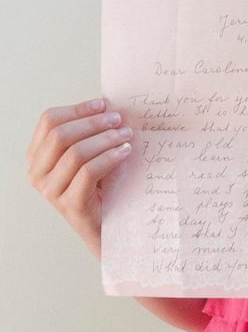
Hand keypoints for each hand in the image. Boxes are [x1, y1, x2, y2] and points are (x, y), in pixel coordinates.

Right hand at [27, 99, 132, 256]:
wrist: (111, 226)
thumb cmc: (103, 186)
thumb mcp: (91, 153)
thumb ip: (91, 131)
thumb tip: (108, 104)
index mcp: (37, 156)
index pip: (48, 120)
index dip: (78, 109)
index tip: (104, 104)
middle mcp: (37, 173)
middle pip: (60, 134)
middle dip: (93, 122)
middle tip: (119, 120)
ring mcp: (51, 191)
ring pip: (75, 153)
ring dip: (105, 139)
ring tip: (126, 135)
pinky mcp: (70, 205)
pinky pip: (88, 172)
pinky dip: (110, 157)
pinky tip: (125, 152)